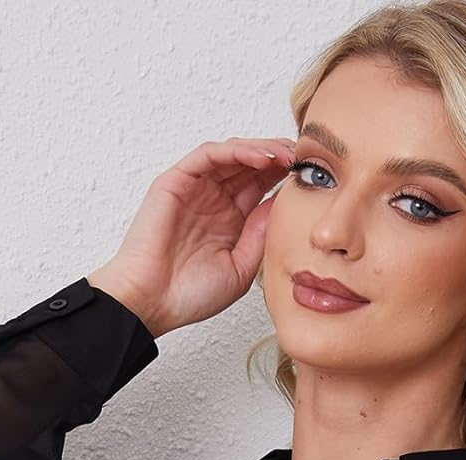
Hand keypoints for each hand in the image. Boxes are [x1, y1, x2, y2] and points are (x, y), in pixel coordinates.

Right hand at [86, 135, 297, 338]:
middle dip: (280, 157)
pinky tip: (261, 158)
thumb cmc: (190, 295)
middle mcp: (213, 200)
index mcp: (230, 220)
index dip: (286, 178)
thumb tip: (285, 204)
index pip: (262, 187)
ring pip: (233, 155)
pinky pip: (208, 155)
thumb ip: (261, 235)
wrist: (151, 303)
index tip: (313, 178)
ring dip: (262, 150)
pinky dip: (235, 151)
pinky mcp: (175, 182)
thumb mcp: (242, 267)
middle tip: (307, 156)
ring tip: (288, 154)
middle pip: (251, 166)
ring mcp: (194, 189)